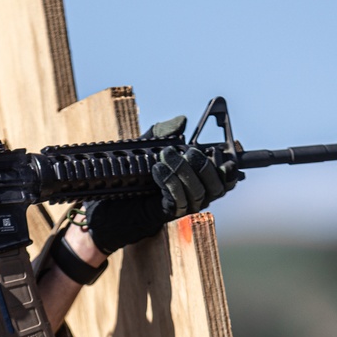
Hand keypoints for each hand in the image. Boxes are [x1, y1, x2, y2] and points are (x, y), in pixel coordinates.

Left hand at [84, 117, 240, 253]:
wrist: (105, 208)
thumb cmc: (127, 179)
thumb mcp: (144, 150)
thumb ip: (162, 135)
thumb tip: (181, 121)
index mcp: (194, 179)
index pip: (224, 176)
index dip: (232, 164)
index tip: (229, 148)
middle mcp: (193, 195)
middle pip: (217, 185)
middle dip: (204, 165)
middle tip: (187, 151)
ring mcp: (181, 207)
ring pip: (199, 193)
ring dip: (184, 171)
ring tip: (166, 156)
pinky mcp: (166, 215)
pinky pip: (178, 201)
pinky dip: (171, 183)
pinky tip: (158, 170)